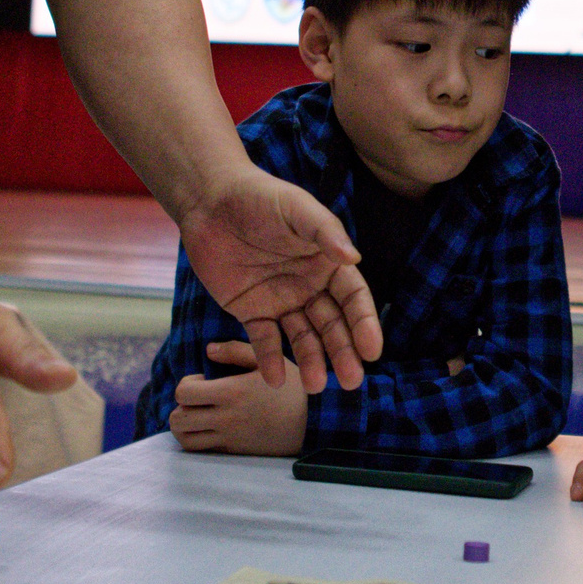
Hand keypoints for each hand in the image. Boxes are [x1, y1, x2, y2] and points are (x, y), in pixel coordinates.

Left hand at [167, 341, 309, 456]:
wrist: (314, 424)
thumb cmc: (294, 389)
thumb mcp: (271, 361)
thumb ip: (236, 351)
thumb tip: (208, 350)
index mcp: (232, 392)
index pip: (183, 393)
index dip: (187, 384)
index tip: (203, 380)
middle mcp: (226, 418)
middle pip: (178, 418)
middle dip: (181, 405)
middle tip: (199, 399)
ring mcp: (229, 438)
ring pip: (184, 438)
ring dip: (185, 425)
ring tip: (199, 415)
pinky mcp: (234, 453)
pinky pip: (202, 450)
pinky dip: (197, 440)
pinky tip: (211, 429)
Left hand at [178, 166, 378, 395]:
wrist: (210, 201)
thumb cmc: (259, 197)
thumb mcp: (296, 208)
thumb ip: (324, 232)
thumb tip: (354, 259)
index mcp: (327, 263)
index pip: (353, 299)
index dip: (364, 324)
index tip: (372, 350)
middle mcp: (309, 286)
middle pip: (332, 325)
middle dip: (343, 352)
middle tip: (352, 381)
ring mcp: (281, 301)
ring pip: (302, 338)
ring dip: (311, 361)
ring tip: (316, 386)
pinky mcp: (251, 311)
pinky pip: (264, 340)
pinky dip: (268, 360)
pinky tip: (274, 379)